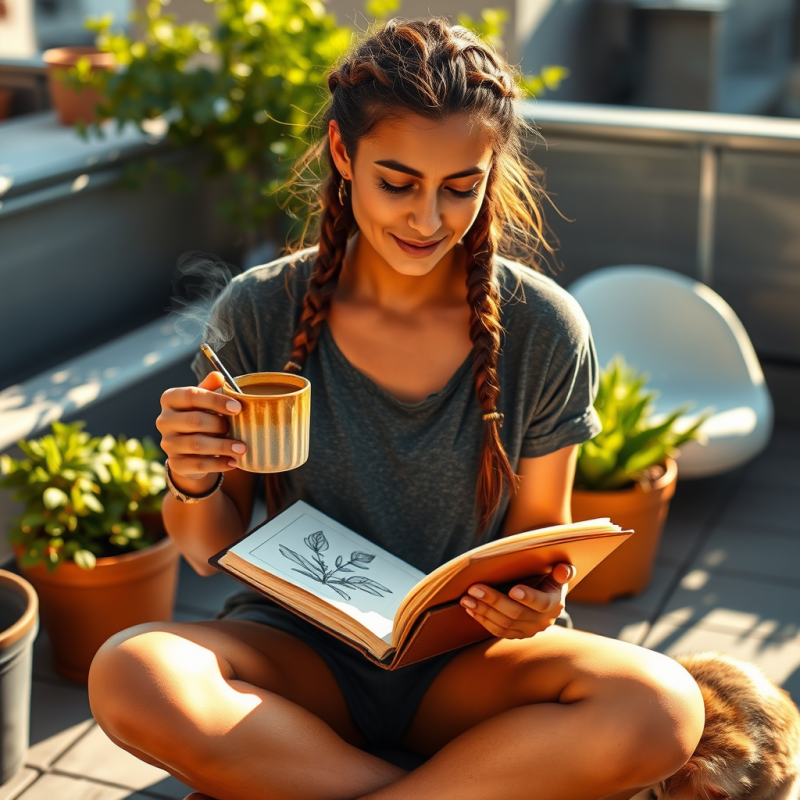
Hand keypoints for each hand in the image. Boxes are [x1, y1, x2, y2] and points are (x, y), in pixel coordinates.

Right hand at [156, 371, 244, 488]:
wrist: (192, 450)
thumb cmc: (202, 417)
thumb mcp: (205, 401)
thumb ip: (210, 388)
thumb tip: (218, 375)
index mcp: (170, 399)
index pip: (191, 395)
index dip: (216, 401)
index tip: (238, 408)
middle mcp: (164, 420)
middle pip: (194, 421)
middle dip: (220, 424)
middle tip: (239, 428)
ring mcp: (168, 443)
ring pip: (197, 444)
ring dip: (223, 446)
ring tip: (242, 448)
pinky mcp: (176, 463)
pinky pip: (198, 464)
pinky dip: (218, 463)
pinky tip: (233, 462)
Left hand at [459, 562, 574, 639]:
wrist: (546, 602)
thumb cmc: (549, 582)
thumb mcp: (557, 576)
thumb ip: (562, 572)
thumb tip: (564, 568)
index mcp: (553, 604)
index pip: (540, 603)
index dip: (528, 597)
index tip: (513, 589)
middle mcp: (542, 621)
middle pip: (515, 613)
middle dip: (493, 600)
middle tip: (473, 589)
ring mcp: (528, 631)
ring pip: (503, 624)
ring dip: (482, 611)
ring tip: (466, 599)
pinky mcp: (516, 635)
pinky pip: (497, 631)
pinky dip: (482, 620)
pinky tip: (470, 609)